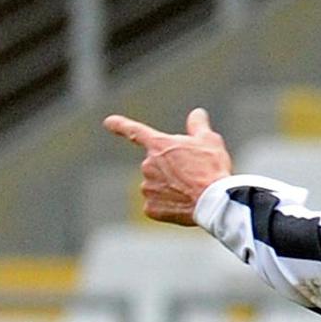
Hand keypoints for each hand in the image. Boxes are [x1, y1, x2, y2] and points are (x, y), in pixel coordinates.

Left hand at [103, 108, 232, 225]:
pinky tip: (184, 202)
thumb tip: (196, 114)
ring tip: (191, 189)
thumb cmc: (212, 167)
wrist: (212, 201)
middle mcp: (148, 165)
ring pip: (157, 184)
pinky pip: (158, 203)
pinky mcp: (150, 208)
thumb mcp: (209, 140)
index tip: (108, 121)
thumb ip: (198, 125)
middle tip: (193, 172)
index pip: (136, 131)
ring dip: (170, 185)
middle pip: (157, 163)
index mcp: (160, 145)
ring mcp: (147, 188)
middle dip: (171, 167)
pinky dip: (169, 203)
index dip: (121, 125)